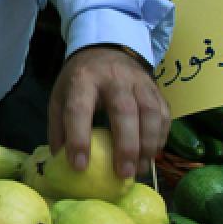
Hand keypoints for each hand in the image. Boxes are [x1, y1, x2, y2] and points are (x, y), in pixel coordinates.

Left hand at [48, 46, 169, 177]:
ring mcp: (138, 82)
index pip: (79, 109)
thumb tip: (61, 160)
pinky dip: (160, 138)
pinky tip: (151, 154)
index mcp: (82, 79)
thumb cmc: (80, 80)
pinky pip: (163, 114)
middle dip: (125, 145)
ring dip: (147, 145)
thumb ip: (58, 127)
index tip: (79, 166)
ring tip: (138, 168)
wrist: (106, 50)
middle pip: (123, 111)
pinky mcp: (156, 89)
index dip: (79, 138)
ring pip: (150, 113)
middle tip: (122, 173)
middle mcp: (113, 78)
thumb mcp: (59, 96)